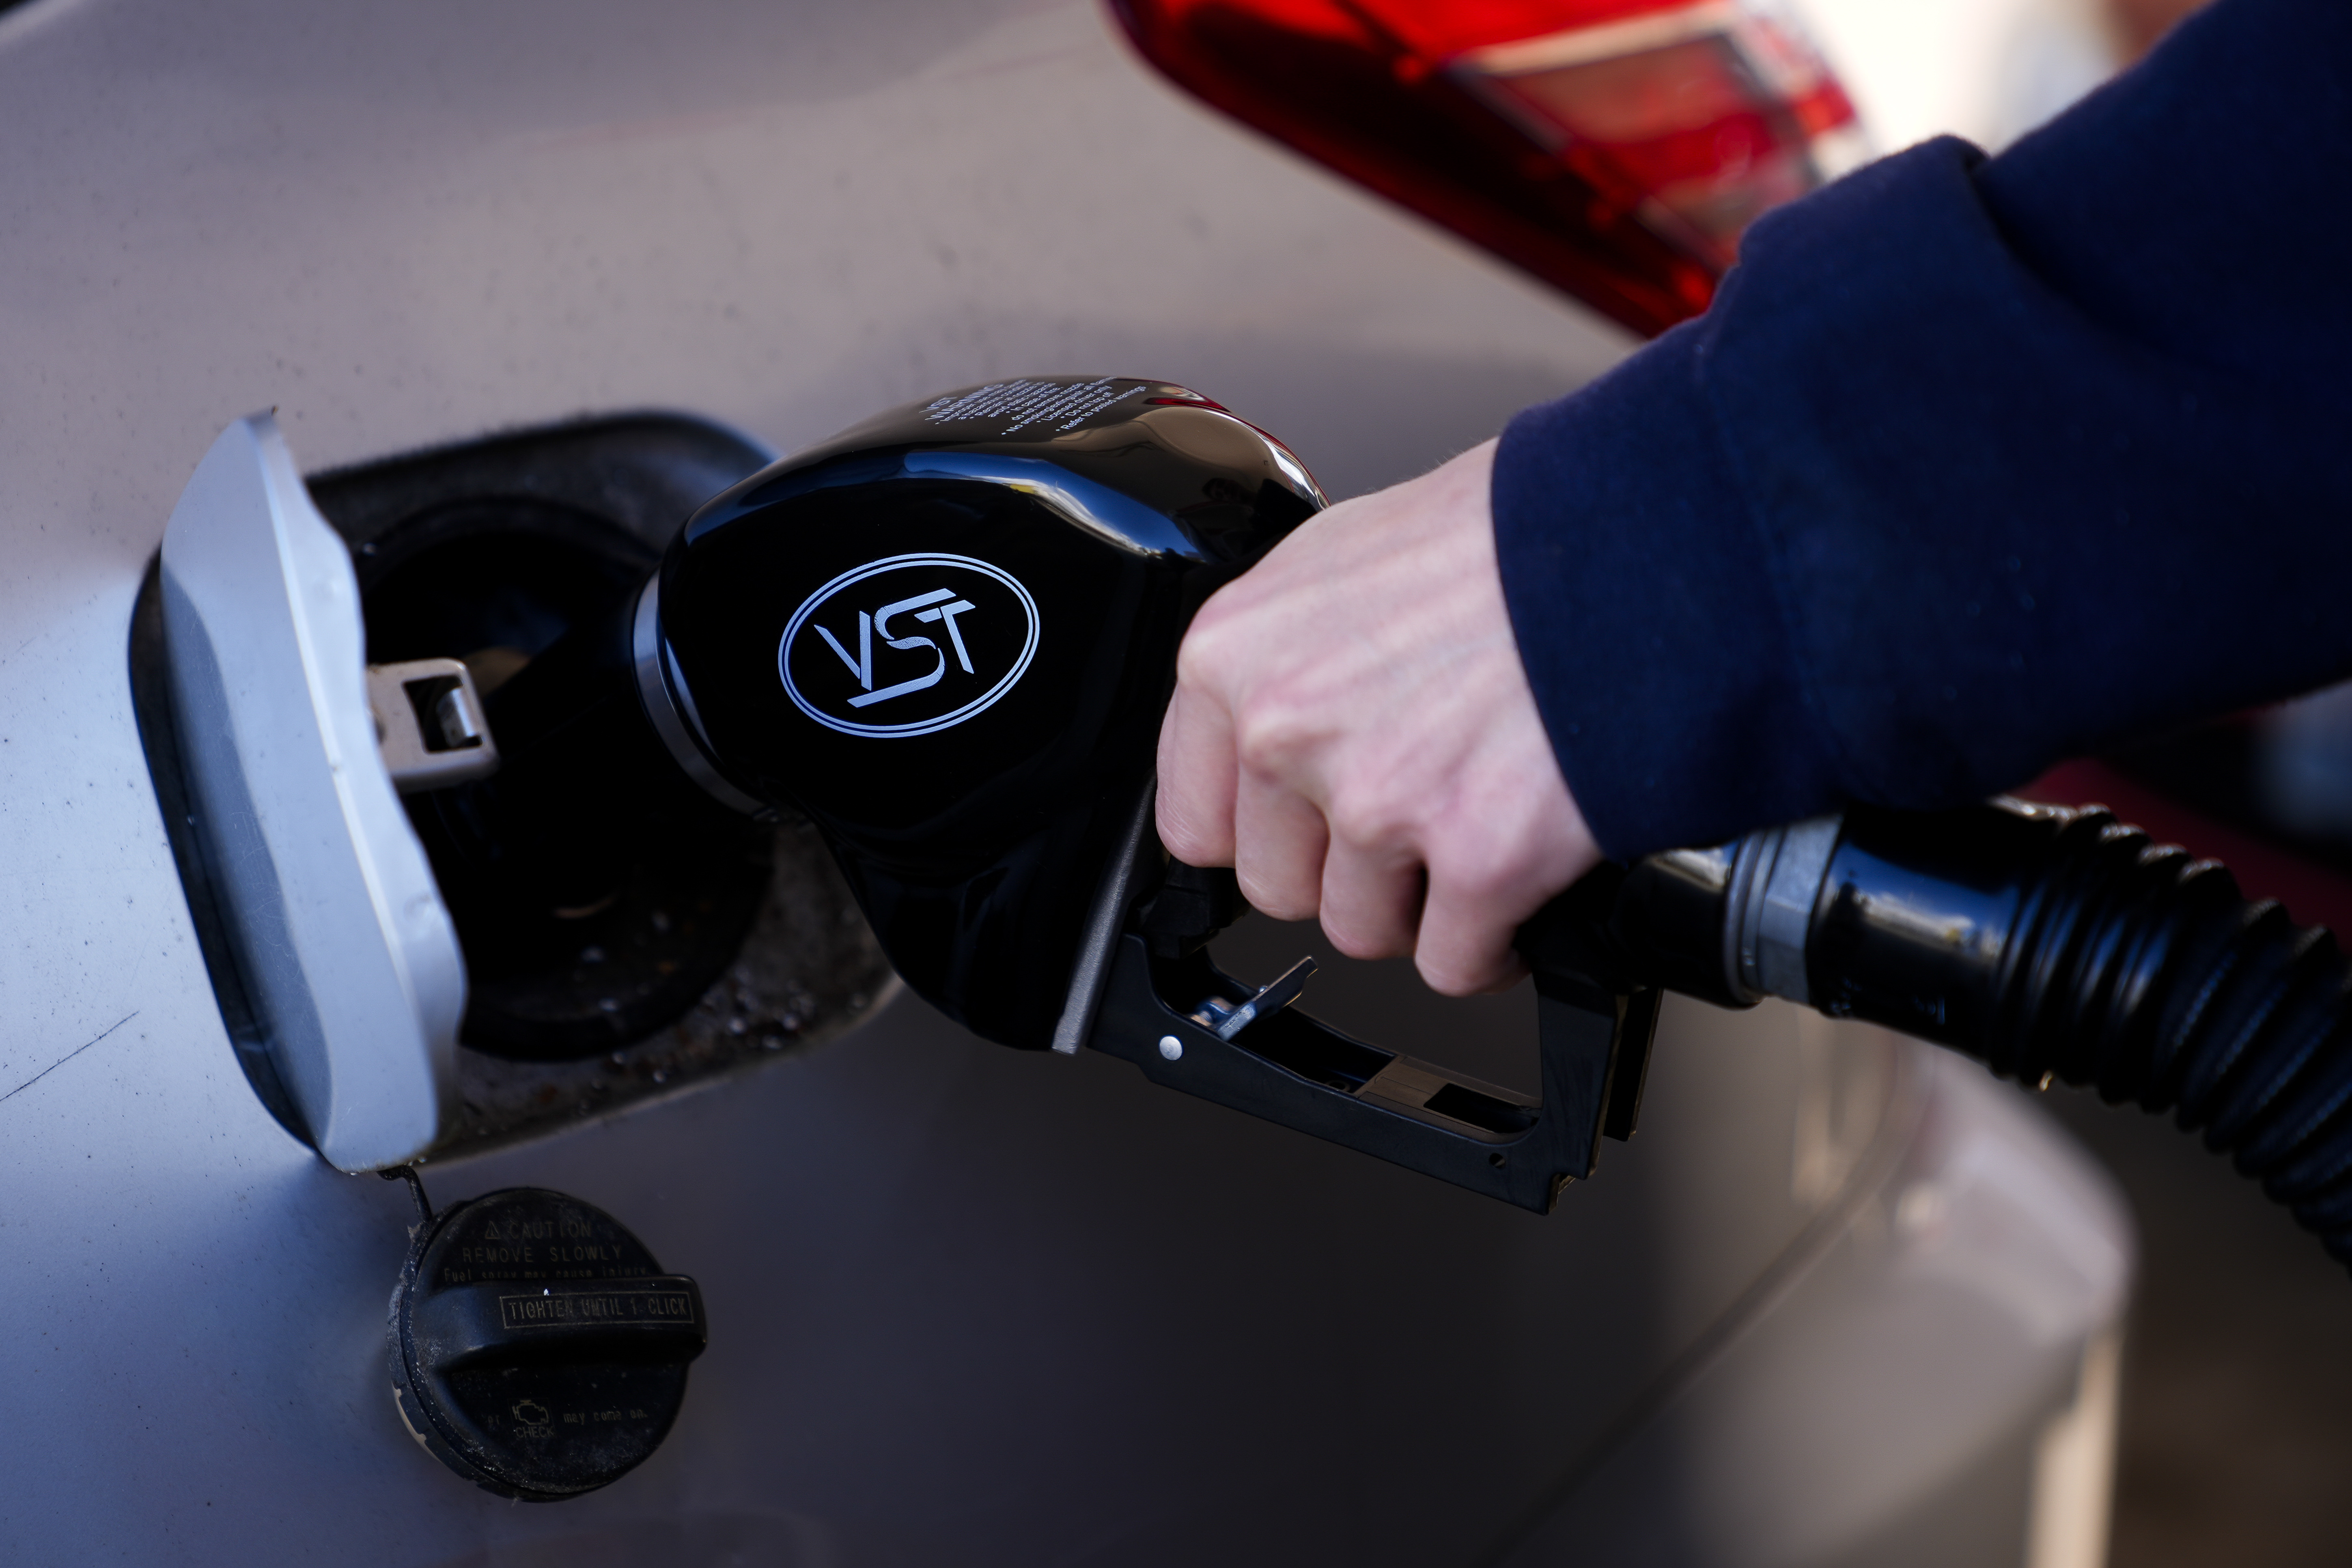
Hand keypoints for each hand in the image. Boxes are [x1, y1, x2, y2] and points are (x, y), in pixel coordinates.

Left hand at [1156, 439, 1599, 994]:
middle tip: (1413, 818)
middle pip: (1281, 886)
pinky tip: (1519, 885)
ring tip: (1474, 831)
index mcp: (1236, 655)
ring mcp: (1378, 800)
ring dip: (1422, 903)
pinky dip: (1492, 942)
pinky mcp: (1478, 857)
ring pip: (1365, 928)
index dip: (1268, 832)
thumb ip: (1289, 659)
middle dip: (1346, 870)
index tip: (1307, 830)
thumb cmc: (1507, 539)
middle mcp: (1289, 730)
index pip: (1197, 821)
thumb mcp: (1345, 564)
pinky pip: (1456, 961)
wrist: (1637, 545)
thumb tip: (1271, 731)